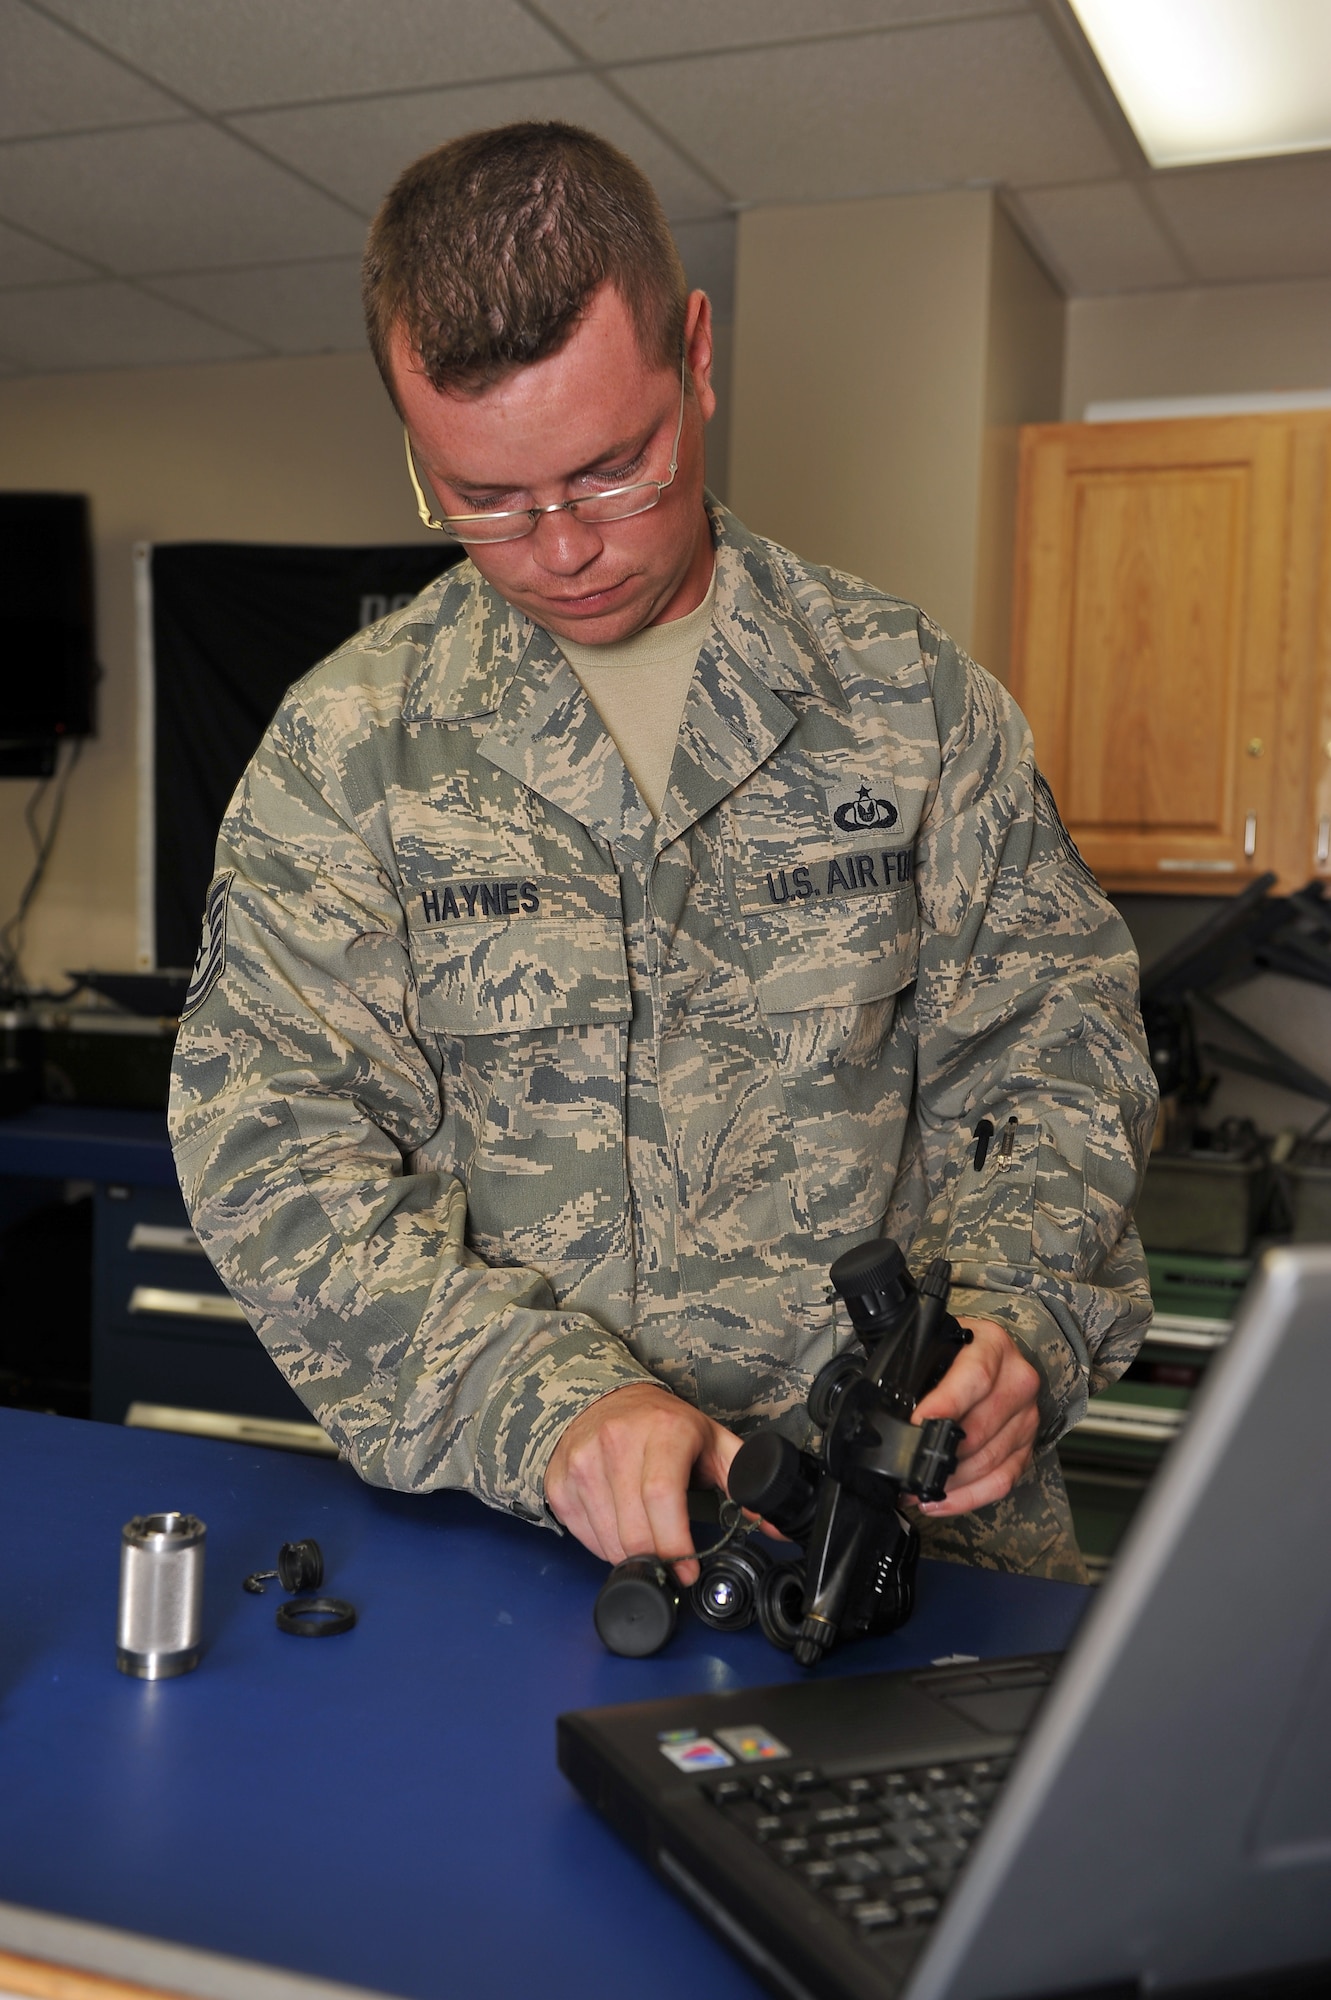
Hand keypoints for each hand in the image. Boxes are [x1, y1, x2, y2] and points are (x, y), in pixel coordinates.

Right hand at [544, 1382, 742, 1584]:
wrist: (602, 1399)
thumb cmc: (662, 1424)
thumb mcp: (709, 1440)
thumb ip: (744, 1480)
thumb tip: (777, 1526)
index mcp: (662, 1431)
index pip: (662, 1496)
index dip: (675, 1544)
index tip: (687, 1570)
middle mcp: (616, 1442)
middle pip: (634, 1528)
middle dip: (657, 1562)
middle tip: (672, 1570)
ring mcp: (583, 1462)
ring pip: (608, 1538)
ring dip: (632, 1557)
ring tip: (649, 1545)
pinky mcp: (561, 1481)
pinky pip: (584, 1535)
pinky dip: (605, 1546)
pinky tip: (621, 1529)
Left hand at [909, 1318, 1039, 1515]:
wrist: (991, 1354)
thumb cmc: (955, 1352)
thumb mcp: (936, 1343)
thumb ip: (917, 1368)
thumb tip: (891, 1409)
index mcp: (993, 1346)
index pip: (975, 1378)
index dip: (946, 1405)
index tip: (918, 1424)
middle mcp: (1017, 1381)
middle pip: (980, 1428)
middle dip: (939, 1452)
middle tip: (905, 1465)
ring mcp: (1026, 1416)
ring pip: (989, 1460)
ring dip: (949, 1481)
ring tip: (917, 1486)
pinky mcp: (1027, 1445)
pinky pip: (1002, 1480)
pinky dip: (970, 1496)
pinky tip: (942, 1499)